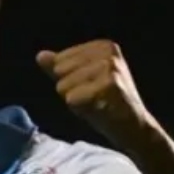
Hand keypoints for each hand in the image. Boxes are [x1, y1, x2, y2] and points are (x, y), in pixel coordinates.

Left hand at [36, 40, 154, 148]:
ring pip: (64, 86)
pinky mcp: (109, 85)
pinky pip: (72, 98)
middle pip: (60, 72)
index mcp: (102, 46)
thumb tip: (40, 56)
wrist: (133, 127)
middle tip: (94, 97)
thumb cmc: (105, 104)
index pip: (59, 62)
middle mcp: (108, 51)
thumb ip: (60, 68)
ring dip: (77, 101)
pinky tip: (101, 109)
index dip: (69, 81)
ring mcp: (110, 67)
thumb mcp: (80, 82)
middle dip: (71, 91)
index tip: (91, 88)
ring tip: (97, 103)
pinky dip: (81, 109)